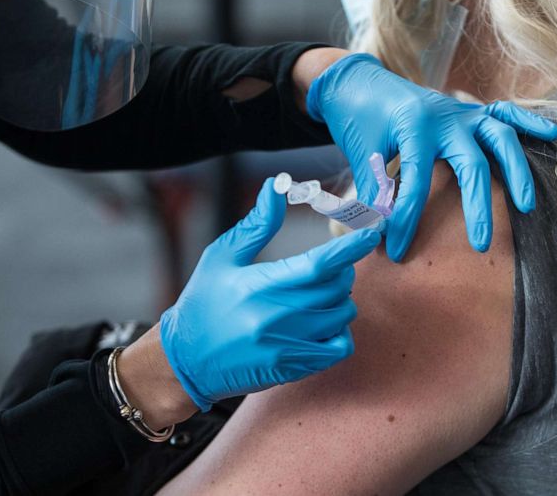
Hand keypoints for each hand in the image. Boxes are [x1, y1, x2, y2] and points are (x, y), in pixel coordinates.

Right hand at [160, 178, 381, 411]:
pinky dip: (340, 332)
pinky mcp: (293, 368)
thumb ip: (257, 225)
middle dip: (342, 272)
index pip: (319, 264)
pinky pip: (339, 347)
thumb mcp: (222, 257)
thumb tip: (276, 187)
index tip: (371, 234)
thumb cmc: (203, 302)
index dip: (350, 248)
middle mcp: (276, 318)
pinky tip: (322, 323)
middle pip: (336, 289)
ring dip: (341, 300)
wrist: (185, 361)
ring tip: (321, 295)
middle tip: (330, 267)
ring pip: (342, 316)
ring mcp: (287, 347)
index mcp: (260, 285)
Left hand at [306, 53, 556, 261]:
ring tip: (526, 207)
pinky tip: (553, 135)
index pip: (414, 183)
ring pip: (499, 139)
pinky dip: (530, 122)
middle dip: (478, 208)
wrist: (359, 81)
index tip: (396, 252)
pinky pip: (506, 113)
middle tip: (481, 245)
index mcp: (413, 127)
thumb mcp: (361, 155)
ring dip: (516, 173)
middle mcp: (445, 117)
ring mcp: (463, 111)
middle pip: (471, 165)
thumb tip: (379, 232)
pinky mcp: (471, 110)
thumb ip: (374, 191)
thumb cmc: (359, 121)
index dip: (405, 221)